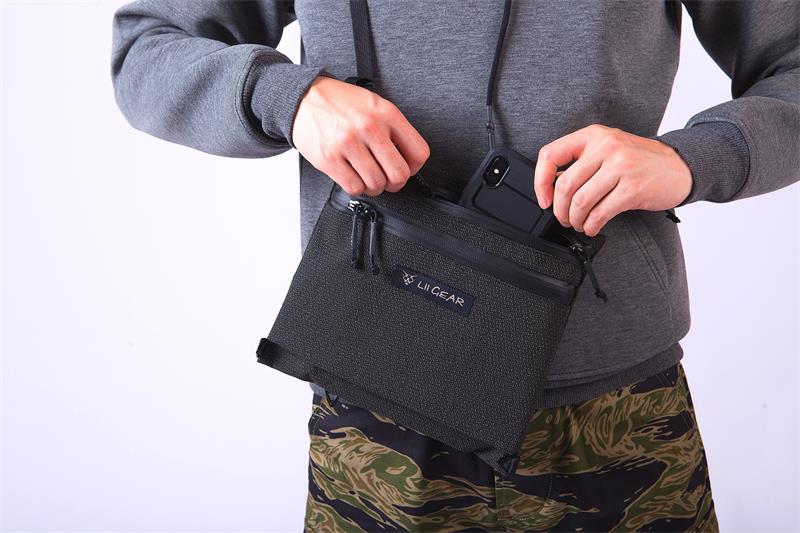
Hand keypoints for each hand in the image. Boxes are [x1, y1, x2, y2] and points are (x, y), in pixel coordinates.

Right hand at [291, 75, 430, 196]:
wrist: (304, 99)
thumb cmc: (341, 104)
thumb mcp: (375, 105)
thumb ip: (394, 129)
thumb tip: (408, 160)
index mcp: (387, 114)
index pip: (419, 153)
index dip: (415, 167)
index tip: (407, 168)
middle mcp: (369, 128)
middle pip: (399, 174)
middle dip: (395, 183)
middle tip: (388, 179)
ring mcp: (348, 144)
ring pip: (376, 184)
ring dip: (375, 187)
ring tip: (368, 176)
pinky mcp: (329, 159)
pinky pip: (354, 188)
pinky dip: (357, 187)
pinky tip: (354, 176)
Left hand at [533, 124, 691, 235]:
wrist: (680, 166)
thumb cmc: (640, 161)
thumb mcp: (608, 150)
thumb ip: (581, 162)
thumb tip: (551, 187)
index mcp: (593, 135)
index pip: (551, 155)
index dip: (540, 181)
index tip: (544, 199)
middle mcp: (606, 146)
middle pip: (565, 185)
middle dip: (559, 210)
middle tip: (563, 218)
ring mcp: (620, 166)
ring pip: (580, 201)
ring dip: (574, 220)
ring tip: (579, 223)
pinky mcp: (632, 188)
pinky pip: (600, 213)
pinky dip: (591, 225)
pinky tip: (592, 226)